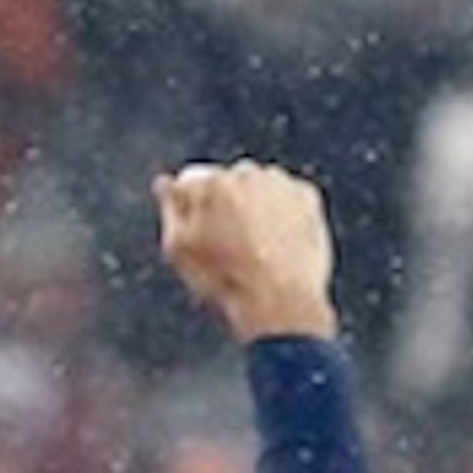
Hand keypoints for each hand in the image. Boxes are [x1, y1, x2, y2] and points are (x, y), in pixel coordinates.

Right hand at [153, 158, 337, 340]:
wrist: (281, 300)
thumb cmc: (225, 278)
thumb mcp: (179, 249)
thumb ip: (170, 209)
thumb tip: (164, 182)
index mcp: (211, 182)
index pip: (193, 182)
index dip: (194, 210)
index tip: (203, 235)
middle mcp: (246, 173)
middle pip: (228, 182)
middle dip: (227, 204)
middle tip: (232, 246)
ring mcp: (280, 183)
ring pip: (261, 187)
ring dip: (257, 206)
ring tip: (258, 247)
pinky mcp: (308, 195)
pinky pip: (289, 197)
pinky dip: (285, 213)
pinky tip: (280, 243)